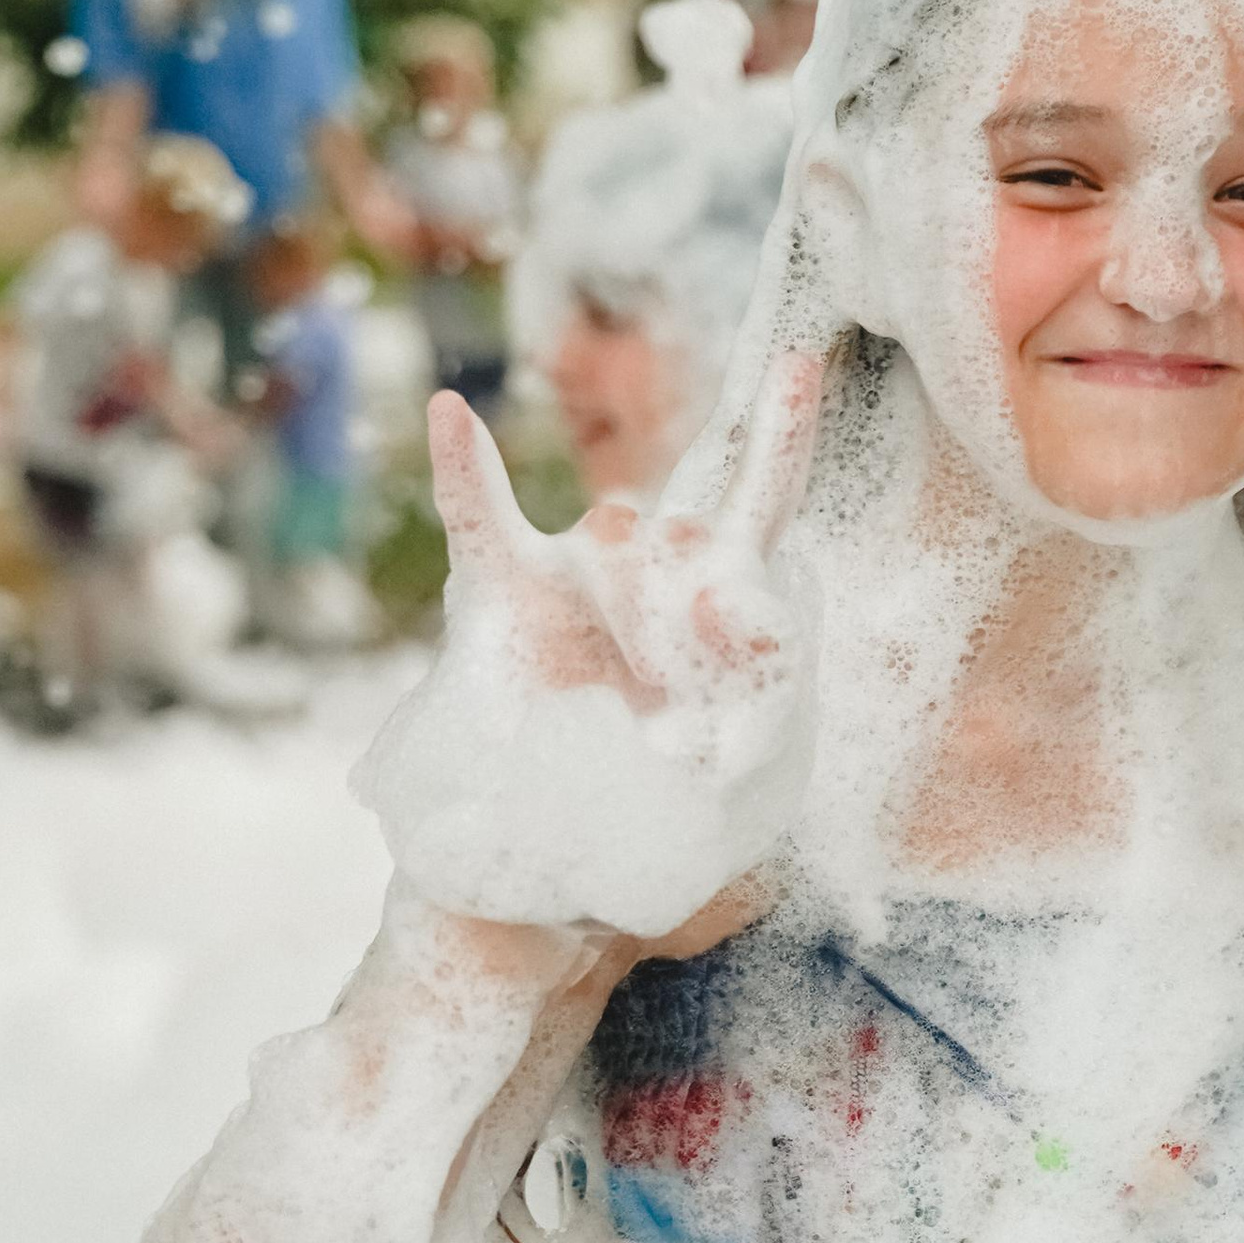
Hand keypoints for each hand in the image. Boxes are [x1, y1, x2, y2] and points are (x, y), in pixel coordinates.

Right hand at [354, 366, 822, 938]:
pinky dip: (467, 469)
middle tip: (698, 705)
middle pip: (689, 532)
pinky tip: (453, 411)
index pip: (765, 492)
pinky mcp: (505, 603)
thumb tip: (736, 603)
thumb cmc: (677, 820)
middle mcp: (648, 570)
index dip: (783, 431)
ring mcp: (574, 581)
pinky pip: (477, 521)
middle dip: (709, 616)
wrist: (564, 874)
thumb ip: (767, 684)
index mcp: (722, 592)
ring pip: (617, 540)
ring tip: (643, 710)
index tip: (790, 367)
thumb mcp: (755, 770)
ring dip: (640, 618)